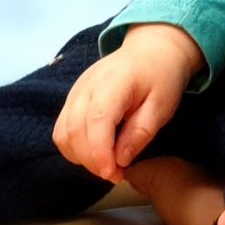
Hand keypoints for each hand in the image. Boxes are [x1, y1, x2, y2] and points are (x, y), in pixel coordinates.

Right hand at [51, 25, 202, 183]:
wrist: (151, 49)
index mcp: (113, 83)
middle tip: (117, 175)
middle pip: (74, 131)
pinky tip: (96, 153)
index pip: (96, 121)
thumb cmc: (161, 77)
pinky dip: (74, 148)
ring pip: (63, 134)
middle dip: (92, 161)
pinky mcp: (72, 98)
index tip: (113, 174)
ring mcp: (75, 91)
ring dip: (81, 157)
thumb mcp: (162, 106)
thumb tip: (120, 160)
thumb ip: (140, 133)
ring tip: (108, 165)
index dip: (100, 153)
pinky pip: (62, 130)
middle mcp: (86, 86)